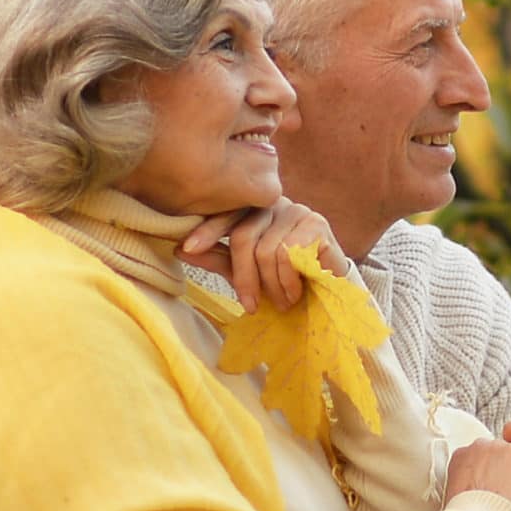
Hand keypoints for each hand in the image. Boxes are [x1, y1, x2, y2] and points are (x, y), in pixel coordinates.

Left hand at [178, 197, 348, 311]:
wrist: (329, 300)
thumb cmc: (284, 284)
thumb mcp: (244, 274)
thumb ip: (216, 259)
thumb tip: (180, 249)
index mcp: (254, 211)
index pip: (227, 214)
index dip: (207, 230)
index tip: (186, 247)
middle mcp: (274, 204)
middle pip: (244, 235)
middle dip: (244, 277)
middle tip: (251, 305)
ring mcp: (297, 211)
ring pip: (266, 250)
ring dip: (272, 286)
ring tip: (282, 302)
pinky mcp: (317, 224)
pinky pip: (289, 254)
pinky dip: (288, 281)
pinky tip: (295, 292)